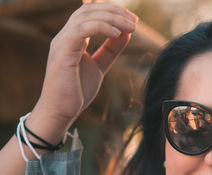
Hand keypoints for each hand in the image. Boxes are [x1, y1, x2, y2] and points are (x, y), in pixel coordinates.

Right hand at [33, 2, 137, 125]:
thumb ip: (110, 50)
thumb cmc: (77, 91)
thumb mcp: (99, 66)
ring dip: (112, 18)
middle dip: (115, 11)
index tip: (133, 21)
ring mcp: (62, 43)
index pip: (90, 12)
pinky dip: (101, 27)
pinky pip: (81, 30)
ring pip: (86, 16)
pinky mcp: (63, 53)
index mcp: (72, 38)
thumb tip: (125, 33)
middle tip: (134, 21)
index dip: (112, 12)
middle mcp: (65, 36)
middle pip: (88, 9)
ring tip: (131, 27)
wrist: (60, 112)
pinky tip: (117, 34)